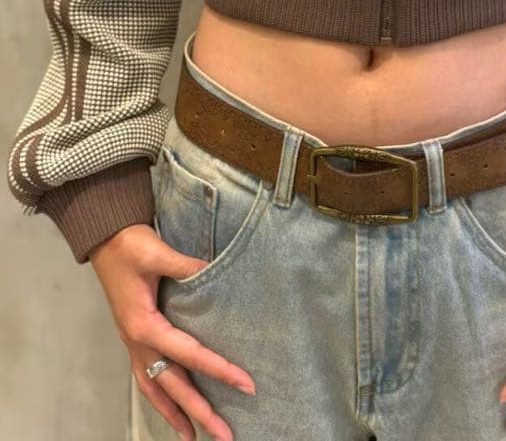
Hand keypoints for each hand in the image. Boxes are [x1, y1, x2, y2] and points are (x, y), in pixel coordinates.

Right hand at [89, 223, 256, 440]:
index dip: (219, 370)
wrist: (105, 239)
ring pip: (155, 389)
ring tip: (194, 438)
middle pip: (173, 386)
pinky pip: (146, 377)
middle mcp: (138, 343)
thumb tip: (213, 272)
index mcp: (146, 326)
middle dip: (200, 412)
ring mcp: (133, 344)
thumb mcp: (157, 253)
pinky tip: (170, 408)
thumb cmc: (131, 246)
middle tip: (226, 435)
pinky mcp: (134, 338)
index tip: (246, 385)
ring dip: (176, 414)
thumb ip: (185, 266)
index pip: (190, 355)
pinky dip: (159, 398)